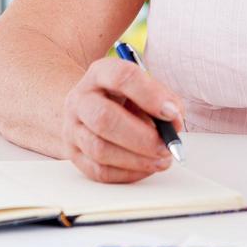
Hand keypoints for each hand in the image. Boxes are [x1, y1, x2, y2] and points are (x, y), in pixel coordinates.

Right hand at [62, 56, 185, 183]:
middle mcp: (81, 99)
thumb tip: (174, 123)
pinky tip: (146, 167)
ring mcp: (73, 128)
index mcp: (100, 73)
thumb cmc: (123, 97)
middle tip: (166, 145)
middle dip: (141, 137)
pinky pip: (98, 171)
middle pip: (104, 118)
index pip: (122, 77)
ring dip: (137, 159)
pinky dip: (128, 173)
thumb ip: (162, 99)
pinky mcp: (74, 155)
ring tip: (161, 159)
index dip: (150, 95)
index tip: (172, 113)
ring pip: (99, 148)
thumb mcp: (142, 87)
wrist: (88, 108)